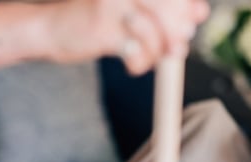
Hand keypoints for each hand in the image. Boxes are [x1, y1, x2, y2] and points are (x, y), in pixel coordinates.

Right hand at [44, 0, 209, 74]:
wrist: (50, 28)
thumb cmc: (92, 18)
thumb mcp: (127, 7)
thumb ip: (161, 10)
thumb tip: (200, 13)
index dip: (188, 7)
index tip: (195, 21)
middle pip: (167, 8)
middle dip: (177, 32)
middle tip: (177, 48)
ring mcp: (112, 6)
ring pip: (153, 32)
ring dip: (157, 53)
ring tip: (149, 60)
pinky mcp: (102, 30)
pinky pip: (134, 51)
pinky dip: (139, 64)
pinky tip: (132, 66)